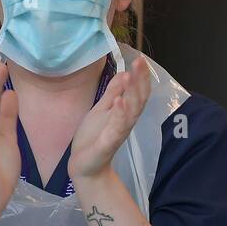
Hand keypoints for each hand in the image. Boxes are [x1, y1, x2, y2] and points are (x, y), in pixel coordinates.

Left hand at [68, 55, 151, 180]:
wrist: (85, 166)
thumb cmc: (93, 137)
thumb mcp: (102, 109)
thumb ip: (113, 92)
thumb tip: (126, 73)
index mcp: (124, 113)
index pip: (136, 92)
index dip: (140, 76)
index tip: (141, 59)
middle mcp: (125, 122)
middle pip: (137, 99)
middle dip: (139, 81)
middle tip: (141, 62)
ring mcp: (117, 133)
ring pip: (130, 112)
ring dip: (132, 94)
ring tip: (132, 77)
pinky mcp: (107, 144)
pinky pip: (116, 129)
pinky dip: (119, 115)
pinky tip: (120, 102)